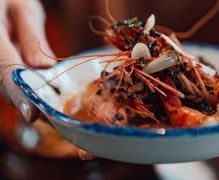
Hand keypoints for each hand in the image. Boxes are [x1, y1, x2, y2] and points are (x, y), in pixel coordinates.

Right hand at [0, 0, 94, 159]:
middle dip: (32, 100)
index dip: (20, 95)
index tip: (33, 115)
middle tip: (59, 115)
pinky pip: (12, 79)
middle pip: (7, 86)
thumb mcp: (21, 7)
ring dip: (32, 97)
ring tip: (59, 107)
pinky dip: (30, 87)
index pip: (5, 71)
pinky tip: (49, 90)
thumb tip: (43, 68)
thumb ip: (31, 37)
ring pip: (9, 86)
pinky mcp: (1, 65)